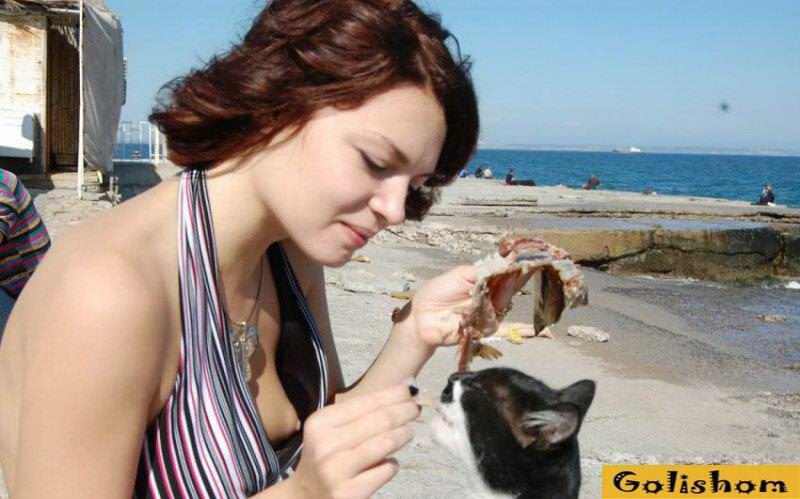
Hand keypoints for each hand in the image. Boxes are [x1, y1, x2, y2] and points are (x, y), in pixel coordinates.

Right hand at [288, 385, 418, 498]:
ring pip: (385, 443)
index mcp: (320, 423)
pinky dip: (393, 464)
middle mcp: (326, 445)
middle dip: (404, 411)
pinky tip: (389, 463)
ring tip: (408, 432)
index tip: (410, 391)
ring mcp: (337, 470)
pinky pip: (385, 470)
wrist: (306, 496)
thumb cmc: (325, 457)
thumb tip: (401, 391)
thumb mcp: (330, 430)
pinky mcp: (350, 493)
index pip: (366, 402)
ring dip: (403, 434)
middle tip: (416, 408)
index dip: (393, 395)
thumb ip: (359, 413)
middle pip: (380, 420)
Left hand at [407, 263, 531, 347]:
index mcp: (484, 282)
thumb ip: (484, 270)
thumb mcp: (461, 274)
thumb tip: (507, 260)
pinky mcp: (483, 328)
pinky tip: (486, 302)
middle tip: (525, 265)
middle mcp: (489, 297)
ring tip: (506, 279)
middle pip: (511, 288)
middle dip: (518, 276)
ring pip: (504, 302)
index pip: (506, 274)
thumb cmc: (438, 292)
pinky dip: (490, 309)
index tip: (530, 256)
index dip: (518, 266)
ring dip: (505, 291)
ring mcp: (488, 313)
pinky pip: (493, 318)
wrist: (422, 315)